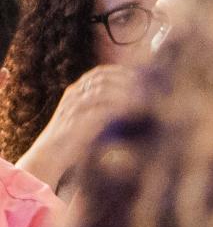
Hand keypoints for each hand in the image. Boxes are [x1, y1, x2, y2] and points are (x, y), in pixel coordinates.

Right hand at [19, 63, 143, 191]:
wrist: (52, 154)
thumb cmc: (75, 138)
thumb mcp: (91, 118)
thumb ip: (106, 107)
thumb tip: (134, 102)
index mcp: (76, 91)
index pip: (99, 73)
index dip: (120, 72)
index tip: (140, 76)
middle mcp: (73, 95)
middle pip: (102, 79)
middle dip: (125, 81)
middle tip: (145, 87)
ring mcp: (73, 106)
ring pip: (101, 91)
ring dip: (124, 93)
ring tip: (142, 99)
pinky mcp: (76, 120)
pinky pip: (100, 108)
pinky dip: (118, 107)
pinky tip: (132, 110)